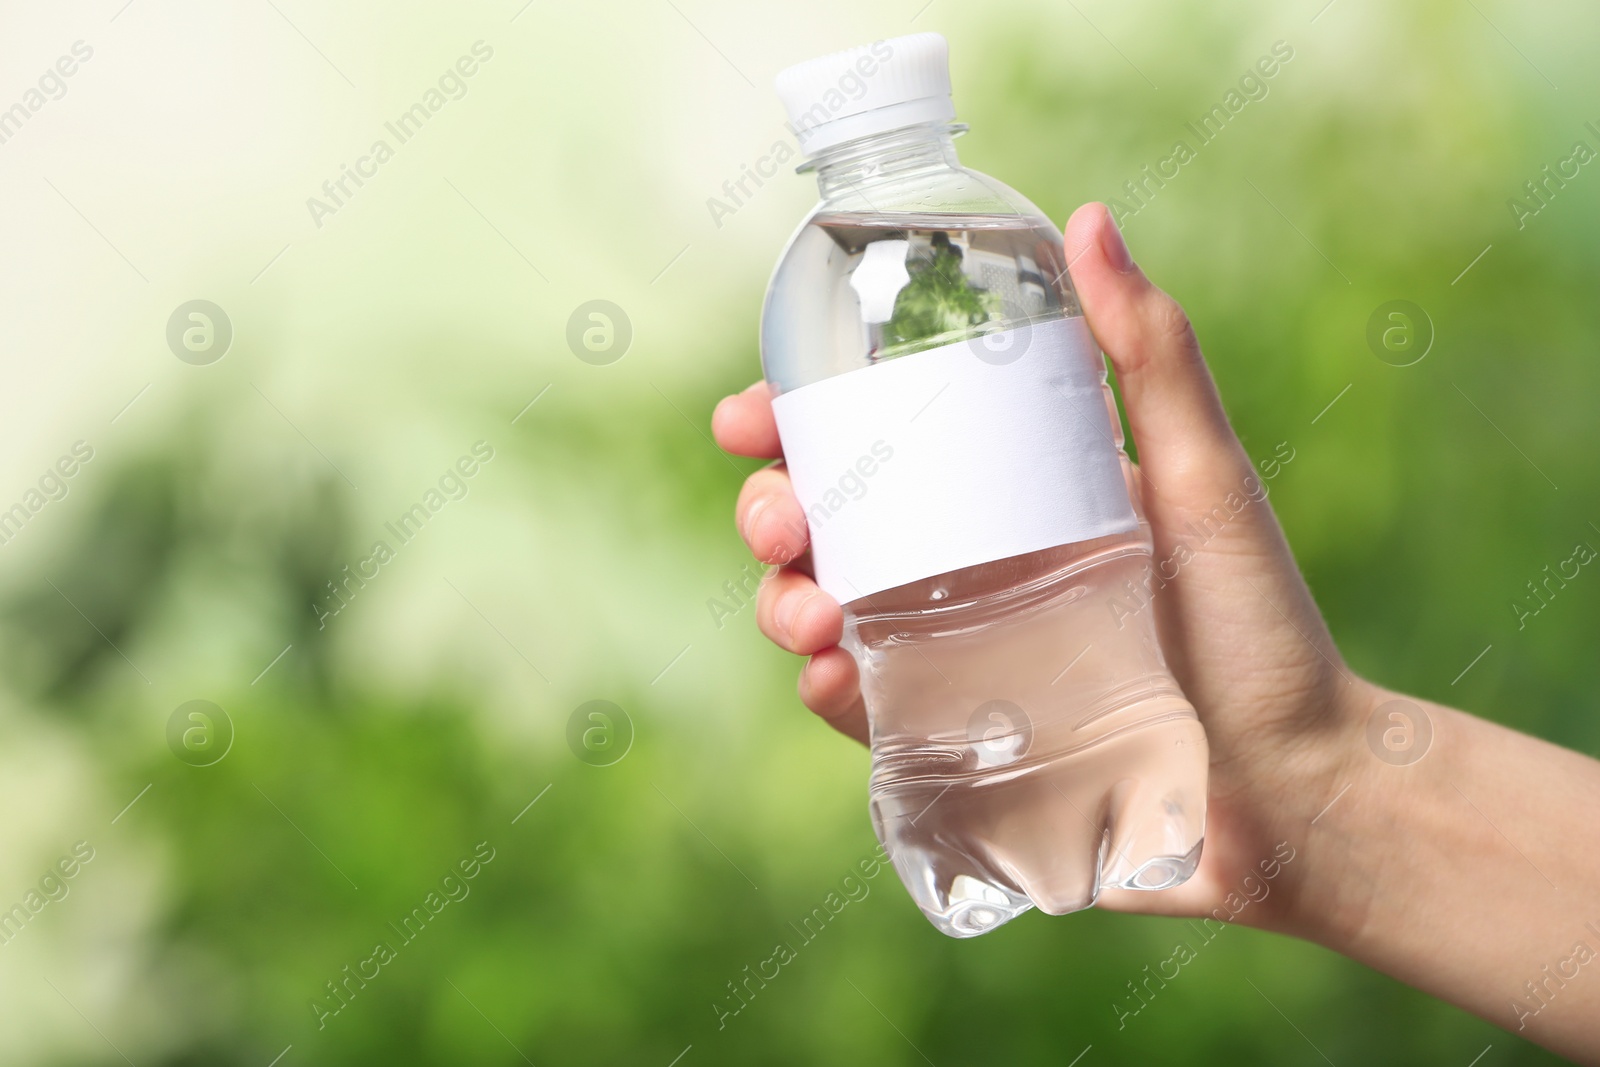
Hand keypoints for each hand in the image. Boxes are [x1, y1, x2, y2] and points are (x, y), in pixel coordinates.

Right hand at [712, 202, 1373, 930]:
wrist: (1294, 790)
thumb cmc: (1262, 628)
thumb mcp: (1205, 478)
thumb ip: (1153, 356)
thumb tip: (1091, 219)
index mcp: (1008, 497)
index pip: (878, 443)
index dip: (795, 424)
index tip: (754, 417)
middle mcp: (968, 570)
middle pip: (829, 527)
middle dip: (773, 513)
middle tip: (781, 523)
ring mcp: (955, 657)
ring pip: (826, 614)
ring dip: (783, 602)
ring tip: (806, 613)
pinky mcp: (957, 742)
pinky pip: (867, 709)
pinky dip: (829, 691)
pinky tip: (831, 679)